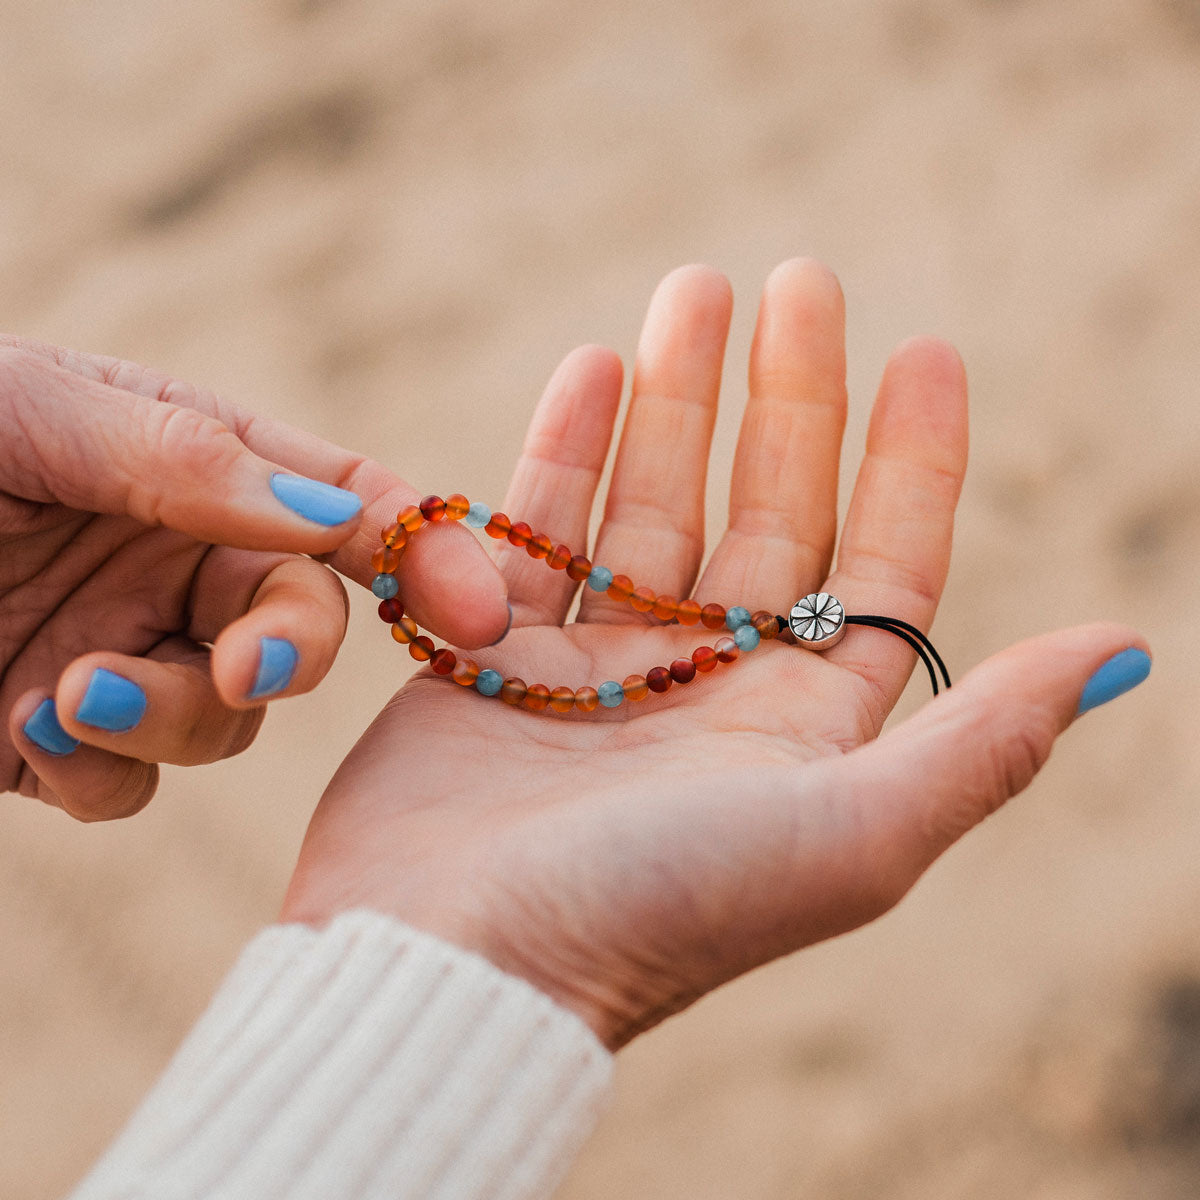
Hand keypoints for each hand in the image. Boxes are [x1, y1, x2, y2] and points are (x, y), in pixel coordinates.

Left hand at [1, 338, 508, 819]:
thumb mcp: (44, 410)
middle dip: (290, 650)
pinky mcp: (56, 736)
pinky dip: (100, 764)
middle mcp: (176, 565)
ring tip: (76, 691)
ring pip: (225, 720)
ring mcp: (124, 652)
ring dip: (175, 714)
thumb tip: (344, 518)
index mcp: (197, 467)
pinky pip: (127, 778)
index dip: (423, 554)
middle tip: (254, 667)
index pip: (343, 507)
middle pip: (299, 625)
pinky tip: (33, 724)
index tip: (482, 610)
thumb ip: (196, 463)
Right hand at [281, 260, 1147, 1049]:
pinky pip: (546, 529)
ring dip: (679, 398)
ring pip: (656, 503)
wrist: (456, 969)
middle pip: (769, 514)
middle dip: (790, 397)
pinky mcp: (500, 654)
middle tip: (800, 279)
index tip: (925, 350)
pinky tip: (596, 365)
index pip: (880, 567)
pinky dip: (571, 448)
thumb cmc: (657, 914)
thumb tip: (1124, 650)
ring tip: (694, 290)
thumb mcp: (854, 836)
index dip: (912, 459)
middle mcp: (711, 689)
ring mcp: (603, 666)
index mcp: (805, 730)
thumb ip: (983, 743)